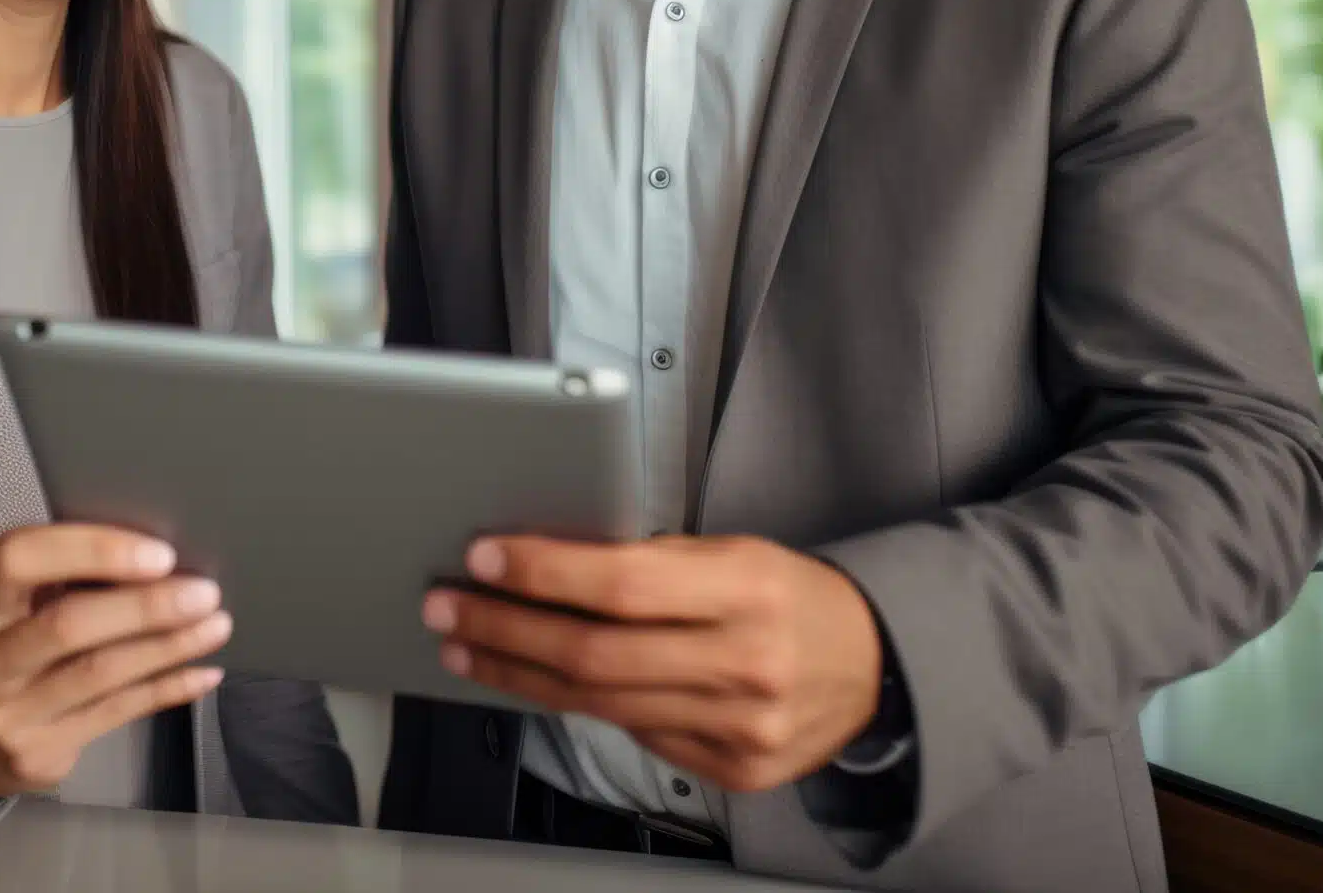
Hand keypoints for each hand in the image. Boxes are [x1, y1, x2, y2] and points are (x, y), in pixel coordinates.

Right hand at [0, 524, 229, 798]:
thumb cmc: (2, 653)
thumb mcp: (7, 609)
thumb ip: (59, 581)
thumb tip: (154, 556)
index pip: (21, 559)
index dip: (92, 549)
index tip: (156, 553)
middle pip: (68, 625)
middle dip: (145, 606)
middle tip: (203, 592)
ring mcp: (9, 715)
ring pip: (101, 673)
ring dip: (169, 646)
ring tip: (216, 625)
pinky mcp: (39, 753)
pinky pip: (117, 713)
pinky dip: (167, 689)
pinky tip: (203, 671)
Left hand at [422, 534, 882, 794]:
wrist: (874, 667)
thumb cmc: (792, 597)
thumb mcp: (735, 552)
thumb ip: (654, 561)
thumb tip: (550, 561)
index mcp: (747, 589)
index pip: (623, 585)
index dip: (544, 572)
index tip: (486, 557)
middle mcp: (745, 663)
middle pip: (596, 655)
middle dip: (506, 629)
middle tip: (448, 608)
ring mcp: (739, 727)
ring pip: (601, 706)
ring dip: (519, 674)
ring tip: (470, 647)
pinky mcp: (734, 770)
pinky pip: (635, 737)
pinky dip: (581, 708)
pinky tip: (541, 683)